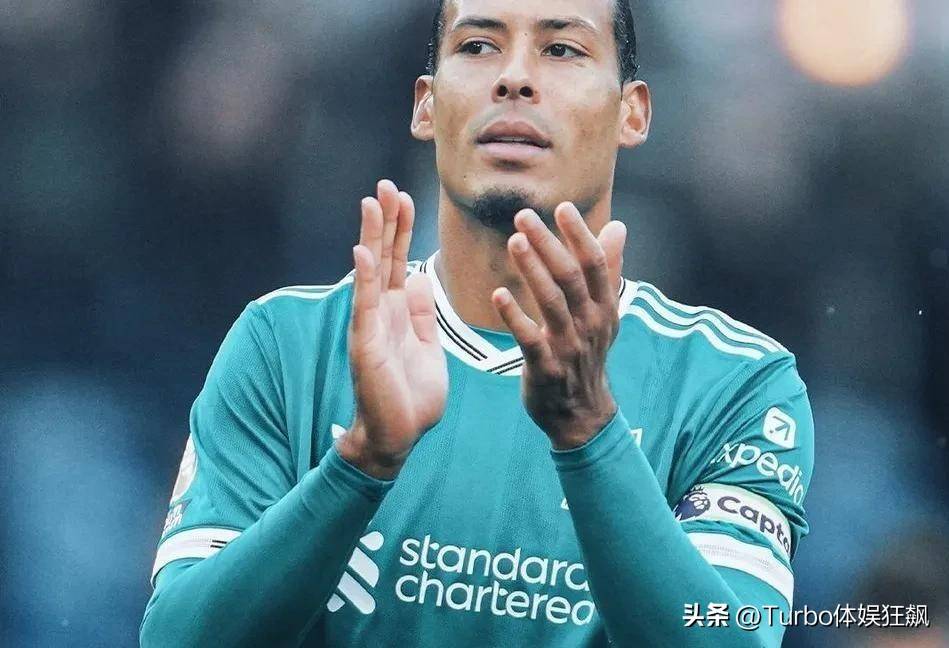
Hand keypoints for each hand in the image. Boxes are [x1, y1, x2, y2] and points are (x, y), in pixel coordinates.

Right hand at [338, 179, 447, 478]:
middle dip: (386, 221)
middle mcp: (381, 313)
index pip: (399, 261)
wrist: (398, 437)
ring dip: (372, 237)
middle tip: (387, 185)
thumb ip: (423, 315)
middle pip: (384, 257)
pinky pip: (365, 305)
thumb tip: (421, 280)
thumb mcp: (428, 348)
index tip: (404, 196)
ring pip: (371, 272)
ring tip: (372, 201)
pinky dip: (364, 278)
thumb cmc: (413, 398)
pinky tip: (363, 251)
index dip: (401, 229)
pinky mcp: (366, 344)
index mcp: (399, 312)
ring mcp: (371, 325)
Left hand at [491, 203, 626, 449]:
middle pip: (570, 276)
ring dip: (532, 269)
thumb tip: (619, 227)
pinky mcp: (546, 368)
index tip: (561, 207)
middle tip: (522, 215)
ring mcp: (569, 347)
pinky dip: (514, 316)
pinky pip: (529, 339)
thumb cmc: (587, 354)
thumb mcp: (604, 313)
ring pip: (551, 302)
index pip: (595, 264)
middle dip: (548, 243)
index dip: (579, 234)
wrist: (581, 414)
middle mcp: (590, 324)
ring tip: (514, 241)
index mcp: (605, 307)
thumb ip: (608, 269)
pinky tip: (498, 295)